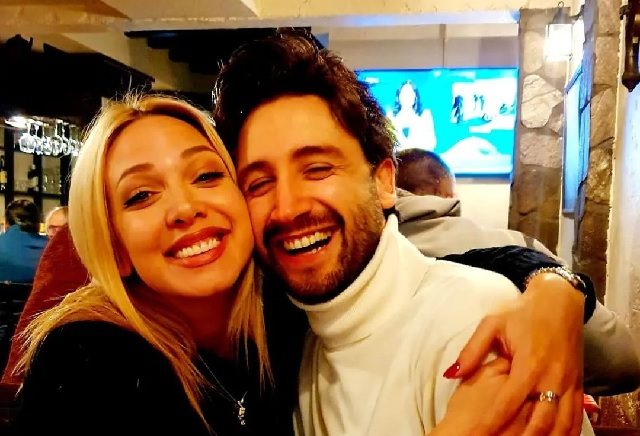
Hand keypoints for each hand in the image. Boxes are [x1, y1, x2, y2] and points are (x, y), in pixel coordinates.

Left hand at [448, 273, 584, 434]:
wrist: (559, 300)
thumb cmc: (521, 311)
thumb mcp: (491, 324)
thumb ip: (472, 351)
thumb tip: (451, 373)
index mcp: (529, 364)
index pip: (508, 402)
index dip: (492, 422)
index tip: (479, 434)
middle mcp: (552, 377)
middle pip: (539, 420)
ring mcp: (568, 382)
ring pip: (562, 423)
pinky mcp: (578, 383)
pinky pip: (576, 416)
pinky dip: (567, 432)